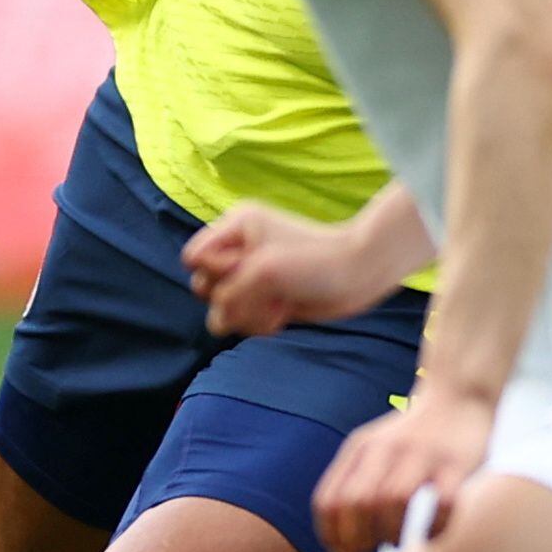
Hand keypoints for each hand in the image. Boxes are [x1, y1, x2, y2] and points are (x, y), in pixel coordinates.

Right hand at [188, 201, 407, 336]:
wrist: (358, 274)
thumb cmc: (315, 260)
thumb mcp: (262, 271)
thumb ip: (226, 293)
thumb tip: (217, 320)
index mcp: (235, 227)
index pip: (194, 258)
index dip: (214, 270)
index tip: (246, 267)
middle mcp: (239, 251)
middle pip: (203, 287)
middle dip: (232, 296)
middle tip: (267, 289)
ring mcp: (252, 278)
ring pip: (221, 311)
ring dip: (247, 314)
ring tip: (278, 303)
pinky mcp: (266, 301)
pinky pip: (242, 324)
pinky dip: (261, 324)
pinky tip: (285, 313)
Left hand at [314, 386, 494, 551]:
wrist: (459, 392)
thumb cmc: (413, 435)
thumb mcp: (373, 448)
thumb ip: (354, 483)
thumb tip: (339, 545)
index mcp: (361, 448)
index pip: (330, 500)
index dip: (330, 535)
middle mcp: (387, 449)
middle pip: (358, 502)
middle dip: (358, 538)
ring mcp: (423, 455)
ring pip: (395, 500)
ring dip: (392, 532)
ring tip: (397, 542)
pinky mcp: (456, 463)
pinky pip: (442, 503)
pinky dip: (434, 528)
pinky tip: (431, 535)